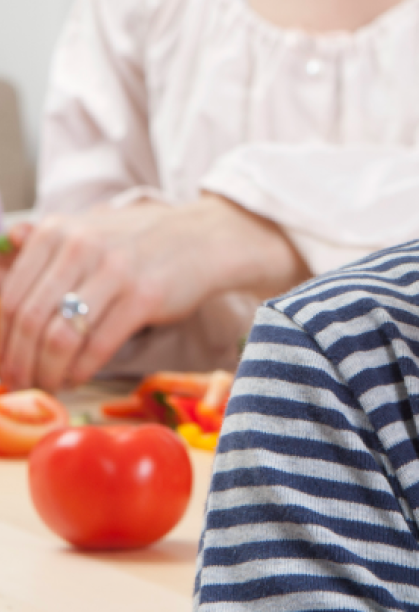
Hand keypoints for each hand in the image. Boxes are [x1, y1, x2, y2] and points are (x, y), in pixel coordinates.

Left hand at [0, 196, 307, 391]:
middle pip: (29, 320)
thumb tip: (5, 250)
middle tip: (19, 381)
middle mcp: (81, 246)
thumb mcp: (89, 231)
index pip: (9, 296)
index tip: (3, 361)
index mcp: (59, 230)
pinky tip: (77, 377)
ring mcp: (114, 270)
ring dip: (46, 372)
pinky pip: (96, 346)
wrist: (204, 237)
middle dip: (18, 361)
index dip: (0, 338)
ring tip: (48, 383)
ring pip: (58, 337)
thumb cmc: (141, 240)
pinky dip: (79, 370)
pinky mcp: (143, 296)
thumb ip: (45, 245)